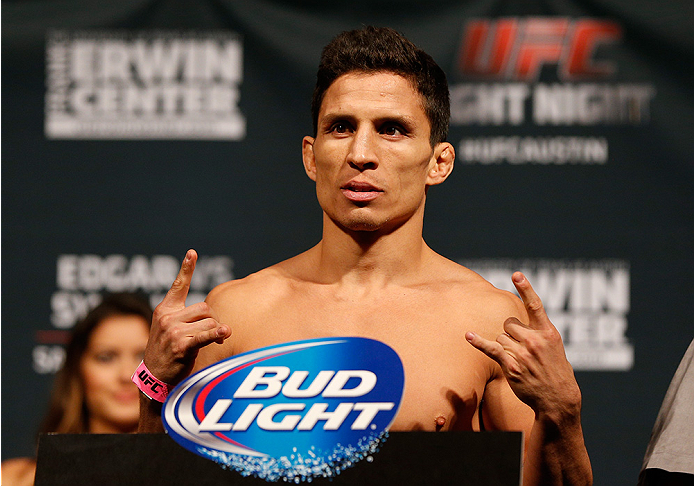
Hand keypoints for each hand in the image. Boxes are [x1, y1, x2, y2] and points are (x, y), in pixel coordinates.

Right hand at [143, 249, 230, 385]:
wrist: (155, 377)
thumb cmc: (168, 350)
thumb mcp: (169, 328)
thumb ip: (187, 317)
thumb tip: (216, 319)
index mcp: (165, 310)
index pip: (178, 286)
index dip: (186, 269)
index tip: (193, 252)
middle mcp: (167, 318)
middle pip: (205, 308)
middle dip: (212, 321)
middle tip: (210, 334)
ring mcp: (173, 332)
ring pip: (209, 322)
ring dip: (214, 333)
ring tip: (209, 343)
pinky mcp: (181, 346)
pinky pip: (204, 336)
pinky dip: (215, 334)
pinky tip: (224, 333)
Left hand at [466, 272, 580, 419]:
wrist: (558, 399)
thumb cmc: (556, 372)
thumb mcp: (555, 348)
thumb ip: (538, 332)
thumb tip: (514, 323)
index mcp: (548, 332)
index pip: (535, 305)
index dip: (525, 288)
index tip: (516, 274)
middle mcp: (535, 340)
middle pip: (509, 323)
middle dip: (511, 333)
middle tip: (522, 349)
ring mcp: (522, 353)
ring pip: (501, 337)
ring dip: (505, 346)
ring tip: (520, 361)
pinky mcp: (511, 365)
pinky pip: (491, 348)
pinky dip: (478, 342)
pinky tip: (469, 336)